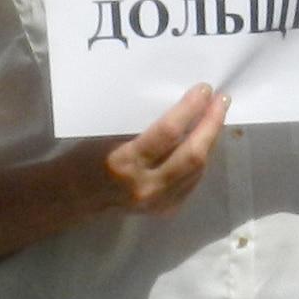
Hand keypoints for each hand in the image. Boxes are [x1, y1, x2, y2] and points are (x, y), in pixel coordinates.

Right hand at [92, 84, 228, 214]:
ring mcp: (158, 202)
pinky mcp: (166, 209)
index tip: (204, 89)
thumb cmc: (87, 156)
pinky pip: (192, 182)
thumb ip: (142, 125)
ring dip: (210, 141)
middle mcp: (145, 185)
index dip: (190, 109)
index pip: (168, 133)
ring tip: (216, 117)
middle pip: (192, 155)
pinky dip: (201, 160)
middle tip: (221, 101)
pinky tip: (204, 142)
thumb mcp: (108, 134)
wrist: (77, 197)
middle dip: (211, 125)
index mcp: (125, 161)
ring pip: (198, 169)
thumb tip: (177, 103)